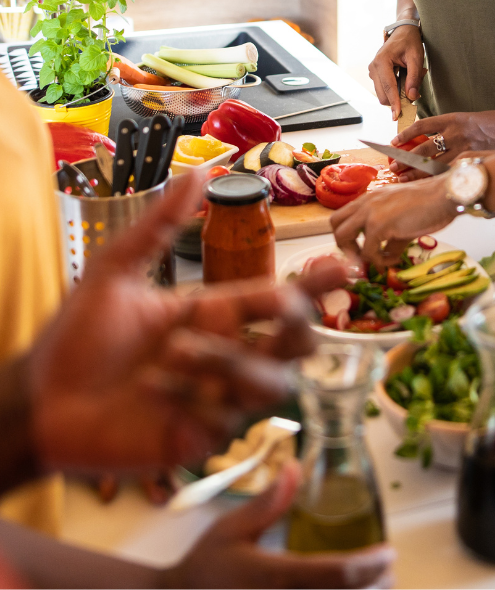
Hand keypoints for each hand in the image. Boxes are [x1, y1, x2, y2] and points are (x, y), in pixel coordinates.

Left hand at [28, 174, 344, 473]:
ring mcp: (218, 399)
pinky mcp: (200, 437)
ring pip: (269, 382)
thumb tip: (199, 172)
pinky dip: (190, 398)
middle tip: (278, 309)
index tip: (342, 265)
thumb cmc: (76, 337)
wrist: (37, 399)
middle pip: (296, 343)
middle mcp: (226, 354)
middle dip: (295, 325)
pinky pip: (225, 420)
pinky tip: (150, 389)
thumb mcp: (115, 269)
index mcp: (215, 313)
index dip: (315, 283)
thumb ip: (161, 222)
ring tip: (172, 354)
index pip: (279, 297)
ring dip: (227, 363)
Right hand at [165, 460, 394, 587]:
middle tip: (387, 570)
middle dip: (375, 586)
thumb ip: (266, 503)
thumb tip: (294, 469)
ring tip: (375, 587)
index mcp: (274, 578)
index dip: (370, 564)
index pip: (336, 573)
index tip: (388, 552)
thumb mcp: (229, 530)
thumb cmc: (204, 569)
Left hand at [331, 176, 455, 268]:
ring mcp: (370, 213)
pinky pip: (368, 252)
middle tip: (362, 256)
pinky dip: (380, 261)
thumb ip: (391, 236)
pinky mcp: (379, 226)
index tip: (360, 249)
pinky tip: (394, 259)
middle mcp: (366, 203)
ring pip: (342, 238)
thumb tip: (388, 255)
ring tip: (377, 260)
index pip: (344, 215)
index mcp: (371, 198)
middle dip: (344, 245)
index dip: (348, 235)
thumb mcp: (404, 217)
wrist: (445, 195)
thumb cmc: (431, 203)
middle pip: (335, 225)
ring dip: (356, 254)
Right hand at [368, 24, 424, 121]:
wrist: (403, 32)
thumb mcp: (416, 58)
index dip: (394, 103)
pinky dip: (395, 90)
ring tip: (410, 80)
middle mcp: (373, 67)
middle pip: (383, 94)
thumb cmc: (409, 42)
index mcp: (382, 61)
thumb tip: (411, 97)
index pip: (388, 87)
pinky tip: (404, 79)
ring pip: (383, 94)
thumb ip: (414, 78)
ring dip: (397, 94)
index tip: (397, 115)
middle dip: (398, 99)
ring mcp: (373, 71)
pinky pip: (384, 89)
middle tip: (415, 91)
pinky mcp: (375, 75)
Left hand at [390, 111, 494, 179]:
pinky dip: (436, 178)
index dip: (406, 134)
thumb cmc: (489, 125)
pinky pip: (449, 172)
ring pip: (434, 163)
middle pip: (424, 148)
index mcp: (452, 119)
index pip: (422, 126)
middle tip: (394, 167)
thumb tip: (430, 145)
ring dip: (417, 172)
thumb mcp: (466, 121)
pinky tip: (427, 184)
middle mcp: (454, 133)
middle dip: (406, 159)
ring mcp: (463, 148)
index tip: (394, 142)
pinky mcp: (471, 160)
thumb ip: (449, 132)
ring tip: (404, 179)